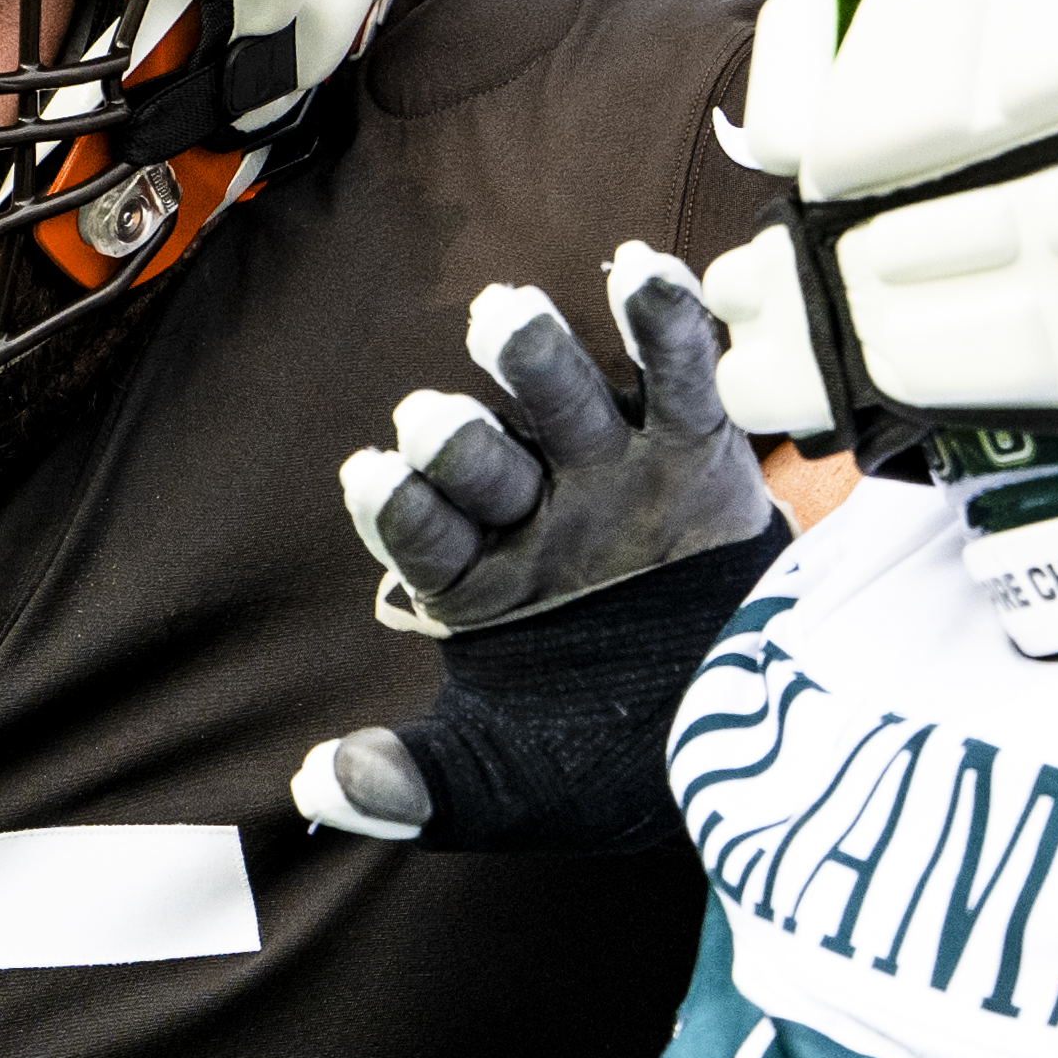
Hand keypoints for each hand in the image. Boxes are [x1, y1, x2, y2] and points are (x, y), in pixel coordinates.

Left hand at [300, 245, 789, 849]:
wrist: (746, 739)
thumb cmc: (604, 760)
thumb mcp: (499, 784)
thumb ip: (408, 787)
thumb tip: (310, 788)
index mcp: (472, 581)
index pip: (422, 537)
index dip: (398, 507)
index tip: (372, 477)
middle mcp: (531, 513)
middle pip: (483, 462)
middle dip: (456, 439)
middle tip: (429, 420)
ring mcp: (610, 473)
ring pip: (565, 403)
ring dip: (534, 360)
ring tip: (507, 315)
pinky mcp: (694, 449)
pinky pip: (679, 378)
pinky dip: (664, 322)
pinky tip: (644, 269)